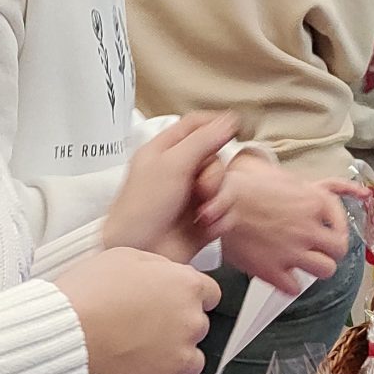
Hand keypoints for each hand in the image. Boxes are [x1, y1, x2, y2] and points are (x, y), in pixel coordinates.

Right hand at [58, 246, 220, 373]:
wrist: (62, 334)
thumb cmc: (84, 296)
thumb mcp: (123, 257)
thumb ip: (157, 267)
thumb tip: (166, 275)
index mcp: (185, 286)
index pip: (209, 294)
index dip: (187, 299)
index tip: (173, 306)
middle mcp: (190, 322)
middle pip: (197, 328)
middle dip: (176, 329)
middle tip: (143, 329)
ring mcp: (180, 359)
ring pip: (192, 363)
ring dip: (173, 361)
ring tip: (139, 357)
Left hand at [100, 112, 239, 262]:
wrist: (140, 252)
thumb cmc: (140, 210)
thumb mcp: (171, 165)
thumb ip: (202, 140)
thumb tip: (227, 121)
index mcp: (164, 151)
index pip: (195, 125)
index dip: (216, 123)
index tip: (233, 129)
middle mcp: (179, 171)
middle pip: (216, 158)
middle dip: (214, 176)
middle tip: (201, 190)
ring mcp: (192, 197)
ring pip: (225, 185)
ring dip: (219, 201)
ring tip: (203, 214)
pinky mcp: (203, 220)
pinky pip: (228, 211)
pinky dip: (221, 219)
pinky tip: (206, 227)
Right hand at [207, 159, 348, 295]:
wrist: (217, 201)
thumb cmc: (246, 188)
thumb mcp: (287, 178)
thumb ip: (320, 188)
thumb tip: (356, 194)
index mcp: (313, 202)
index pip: (342, 224)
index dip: (338, 231)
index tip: (332, 234)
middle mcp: (307, 229)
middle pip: (338, 250)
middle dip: (330, 252)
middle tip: (320, 251)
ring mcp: (291, 251)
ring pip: (325, 270)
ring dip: (316, 268)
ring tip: (303, 264)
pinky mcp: (272, 270)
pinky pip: (294, 288)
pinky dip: (289, 284)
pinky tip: (281, 275)